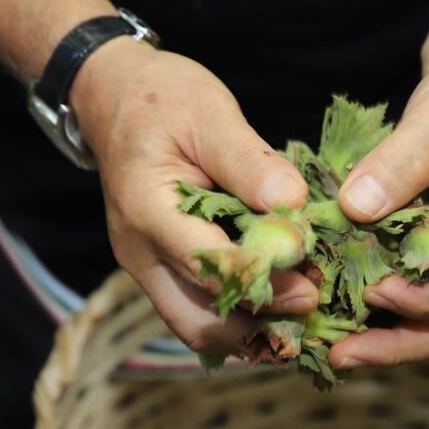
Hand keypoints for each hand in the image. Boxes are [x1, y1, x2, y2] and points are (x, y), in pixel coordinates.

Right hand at [70, 38, 318, 353]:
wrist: (115, 98)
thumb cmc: (164, 99)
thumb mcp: (210, 114)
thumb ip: (250, 162)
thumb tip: (293, 204)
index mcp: (149, 212)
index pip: (209, 268)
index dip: (265, 280)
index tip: (313, 282)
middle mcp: (141, 253)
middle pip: (198, 323)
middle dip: (258, 327)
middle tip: (313, 308)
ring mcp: (146, 267)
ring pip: (197, 328)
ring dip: (250, 330)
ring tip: (303, 314)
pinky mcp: (160, 269)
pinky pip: (197, 309)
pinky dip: (238, 315)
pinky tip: (279, 303)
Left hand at [329, 48, 428, 366]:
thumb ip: (397, 166)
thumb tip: (352, 210)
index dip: (421, 301)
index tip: (371, 288)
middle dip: (398, 345)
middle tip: (338, 356)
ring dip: (386, 336)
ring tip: (330, 349)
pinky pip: (416, 291)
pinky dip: (381, 307)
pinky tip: (336, 311)